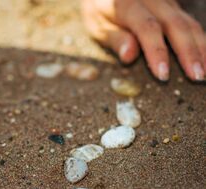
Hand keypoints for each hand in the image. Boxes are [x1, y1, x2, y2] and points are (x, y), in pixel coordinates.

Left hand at [81, 0, 205, 80]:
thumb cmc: (100, 11)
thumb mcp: (97, 25)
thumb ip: (115, 38)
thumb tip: (129, 55)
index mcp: (127, 5)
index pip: (147, 28)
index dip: (157, 52)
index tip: (163, 75)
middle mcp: (152, 0)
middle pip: (175, 25)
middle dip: (188, 52)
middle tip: (196, 77)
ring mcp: (166, 2)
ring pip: (188, 23)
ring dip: (200, 47)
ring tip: (205, 72)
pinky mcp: (173, 6)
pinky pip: (190, 22)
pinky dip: (200, 40)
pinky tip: (204, 57)